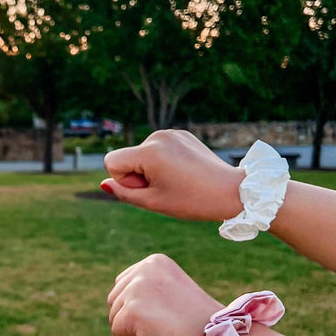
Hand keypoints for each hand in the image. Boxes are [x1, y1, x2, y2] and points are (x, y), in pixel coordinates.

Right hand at [102, 129, 243, 220]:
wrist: (231, 191)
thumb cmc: (192, 200)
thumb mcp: (153, 202)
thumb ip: (124, 193)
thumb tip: (104, 184)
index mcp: (149, 151)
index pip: (112, 162)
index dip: (124, 180)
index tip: (148, 189)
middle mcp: (158, 136)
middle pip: (128, 157)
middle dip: (139, 175)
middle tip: (166, 188)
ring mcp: (172, 133)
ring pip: (143, 154)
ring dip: (151, 169)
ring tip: (177, 181)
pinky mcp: (182, 135)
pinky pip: (159, 149)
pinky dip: (164, 161)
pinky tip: (183, 172)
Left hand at [107, 254, 220, 335]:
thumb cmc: (198, 320)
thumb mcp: (170, 290)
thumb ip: (146, 287)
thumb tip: (114, 297)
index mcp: (154, 261)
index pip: (123, 285)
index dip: (142, 306)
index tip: (169, 310)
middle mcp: (143, 269)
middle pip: (114, 300)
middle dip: (134, 317)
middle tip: (168, 321)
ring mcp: (136, 289)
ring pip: (114, 316)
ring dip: (134, 329)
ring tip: (165, 327)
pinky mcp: (132, 311)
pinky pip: (117, 332)